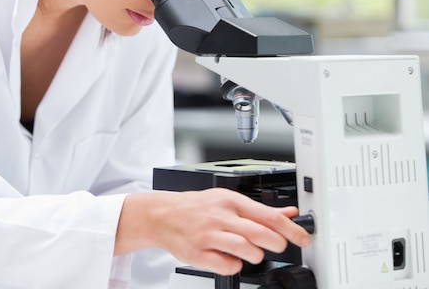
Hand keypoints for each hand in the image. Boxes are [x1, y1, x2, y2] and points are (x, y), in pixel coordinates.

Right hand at [115, 188, 310, 275]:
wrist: (161, 215)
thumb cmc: (196, 208)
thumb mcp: (227, 201)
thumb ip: (258, 210)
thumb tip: (289, 213)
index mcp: (229, 201)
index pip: (268, 215)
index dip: (290, 229)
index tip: (303, 238)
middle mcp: (219, 216)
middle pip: (260, 234)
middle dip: (275, 244)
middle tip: (275, 246)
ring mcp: (208, 235)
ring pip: (246, 250)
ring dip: (255, 256)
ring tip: (250, 252)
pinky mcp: (198, 253)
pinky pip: (228, 265)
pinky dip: (234, 265)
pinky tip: (230, 258)